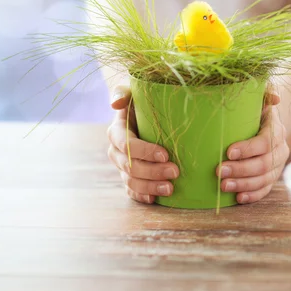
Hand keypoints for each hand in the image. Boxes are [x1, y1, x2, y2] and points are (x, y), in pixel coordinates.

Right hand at [107, 85, 178, 203]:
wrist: (142, 111)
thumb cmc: (140, 99)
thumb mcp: (131, 90)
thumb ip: (122, 92)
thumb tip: (115, 104)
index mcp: (116, 131)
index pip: (126, 144)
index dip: (144, 151)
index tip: (165, 154)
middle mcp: (116, 151)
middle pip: (130, 166)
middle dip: (152, 171)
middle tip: (175, 172)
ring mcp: (122, 166)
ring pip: (131, 181)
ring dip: (150, 186)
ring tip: (170, 189)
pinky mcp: (129, 176)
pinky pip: (131, 190)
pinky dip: (141, 196)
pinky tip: (154, 199)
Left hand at [216, 91, 288, 203]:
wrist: (263, 122)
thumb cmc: (254, 109)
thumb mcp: (257, 97)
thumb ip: (263, 93)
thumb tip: (275, 98)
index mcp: (276, 129)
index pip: (266, 142)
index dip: (248, 149)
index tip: (228, 152)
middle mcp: (281, 148)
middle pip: (263, 164)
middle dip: (240, 170)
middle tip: (219, 171)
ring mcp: (277, 165)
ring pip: (264, 179)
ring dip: (243, 184)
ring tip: (223, 186)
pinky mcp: (272, 177)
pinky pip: (265, 190)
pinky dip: (252, 195)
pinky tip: (238, 198)